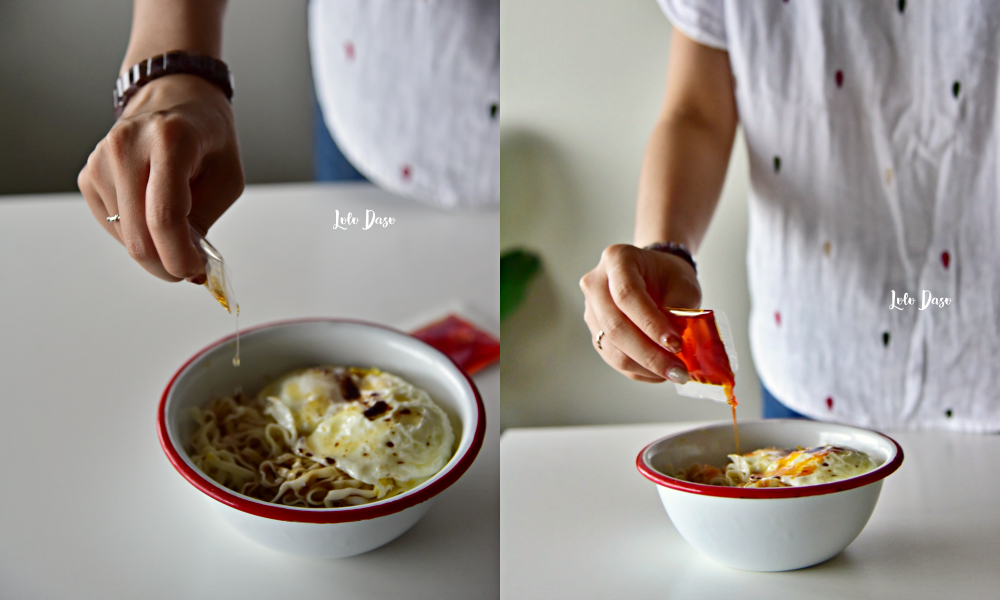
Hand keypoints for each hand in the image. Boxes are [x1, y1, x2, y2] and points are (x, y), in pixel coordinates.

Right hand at [78, 74, 243, 281]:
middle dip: (165, 263)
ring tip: (176, 224)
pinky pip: (111, 225)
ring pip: (124, 235)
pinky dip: (135, 233)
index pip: (164, 216)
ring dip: (154, 247)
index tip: (192, 272)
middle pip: (138, 233)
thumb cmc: (208, 139)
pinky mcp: (88, 174)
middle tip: (187, 269)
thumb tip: (184, 264)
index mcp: (170, 140)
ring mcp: (101, 159)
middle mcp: (127, 145)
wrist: (176, 101)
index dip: (177, 255)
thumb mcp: (227, 178)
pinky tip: (152, 211)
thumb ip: (204, 220)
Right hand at [580, 244, 701, 381]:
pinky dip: (639, 370)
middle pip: (615, 325)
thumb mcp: (683, 284)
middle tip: (678, 371)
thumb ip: (680, 310)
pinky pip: (613, 358)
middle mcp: (596, 283)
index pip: (627, 295)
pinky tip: (660, 373)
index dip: (650, 323)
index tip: (675, 344)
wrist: (654, 276)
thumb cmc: (668, 276)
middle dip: (649, 353)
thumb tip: (675, 346)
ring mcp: (591, 310)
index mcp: (617, 259)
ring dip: (645, 366)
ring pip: (612, 348)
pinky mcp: (595, 332)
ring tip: (674, 373)